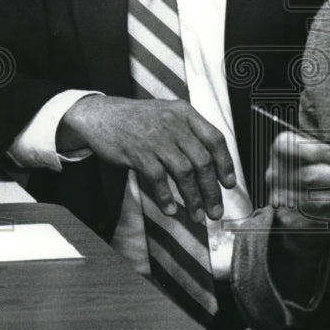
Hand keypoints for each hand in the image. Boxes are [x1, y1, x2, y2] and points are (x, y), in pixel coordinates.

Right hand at [59, 95, 234, 221]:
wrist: (101, 115)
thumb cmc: (139, 119)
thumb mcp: (168, 114)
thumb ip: (189, 132)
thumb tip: (212, 165)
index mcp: (185, 113)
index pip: (215, 139)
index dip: (226, 163)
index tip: (229, 184)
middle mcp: (174, 123)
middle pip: (203, 160)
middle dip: (212, 190)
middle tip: (216, 211)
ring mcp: (156, 138)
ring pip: (184, 172)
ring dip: (193, 198)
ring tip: (198, 216)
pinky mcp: (138, 153)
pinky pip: (158, 178)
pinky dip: (166, 197)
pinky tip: (171, 210)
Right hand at [267, 130, 329, 254]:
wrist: (294, 203)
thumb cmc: (311, 168)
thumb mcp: (317, 149)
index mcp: (282, 151)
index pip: (288, 147)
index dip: (311, 150)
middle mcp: (277, 176)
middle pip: (311, 177)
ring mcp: (285, 202)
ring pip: (321, 202)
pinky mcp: (296, 224)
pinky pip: (327, 219)